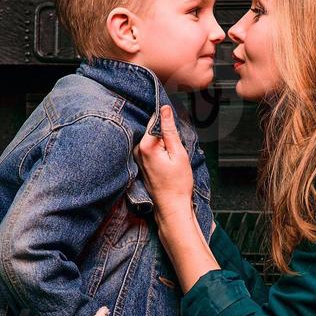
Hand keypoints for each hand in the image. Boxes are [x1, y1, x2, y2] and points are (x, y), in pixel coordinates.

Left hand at [136, 104, 195, 223]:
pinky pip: (151, 147)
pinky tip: (168, 160)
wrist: (171, 206)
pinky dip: (160, 149)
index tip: (176, 126)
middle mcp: (137, 150)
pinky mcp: (140, 162)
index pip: (155, 119)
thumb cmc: (177, 184)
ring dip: (164, 141)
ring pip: (152, 138)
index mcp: (146, 146)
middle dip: (166, 132)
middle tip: (176, 147)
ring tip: (173, 156)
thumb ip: (170, 130)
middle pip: (153, 128)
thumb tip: (165, 110)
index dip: (168, 120)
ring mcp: (137, 156)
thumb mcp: (178, 153)